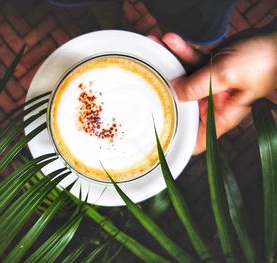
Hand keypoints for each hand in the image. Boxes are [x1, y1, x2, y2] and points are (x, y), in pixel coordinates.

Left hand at [149, 32, 276, 154]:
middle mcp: (213, 104)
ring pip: (183, 78)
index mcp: (221, 116)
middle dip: (163, 91)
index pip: (197, 140)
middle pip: (181, 106)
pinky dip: (181, 50)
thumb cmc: (264, 60)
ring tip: (154, 46)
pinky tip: (170, 39)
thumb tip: (173, 90)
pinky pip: (191, 61)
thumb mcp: (226, 75)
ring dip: (169, 61)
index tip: (155, 137)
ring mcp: (210, 86)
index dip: (178, 142)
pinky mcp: (210, 68)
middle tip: (146, 80)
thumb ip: (197, 85)